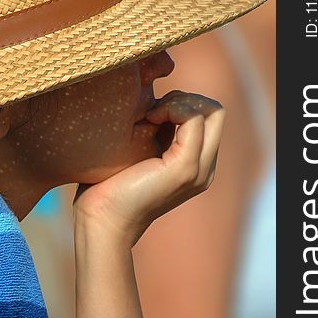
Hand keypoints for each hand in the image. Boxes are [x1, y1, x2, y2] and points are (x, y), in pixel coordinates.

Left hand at [73, 91, 224, 247]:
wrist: (102, 219)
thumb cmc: (109, 185)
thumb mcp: (140, 149)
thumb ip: (156, 130)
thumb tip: (155, 100)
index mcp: (196, 165)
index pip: (208, 117)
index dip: (182, 103)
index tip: (151, 112)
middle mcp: (205, 169)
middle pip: (216, 112)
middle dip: (185, 99)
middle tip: (153, 111)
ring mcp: (200, 170)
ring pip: (212, 111)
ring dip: (179, 102)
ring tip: (150, 116)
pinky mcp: (186, 168)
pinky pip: (194, 119)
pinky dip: (172, 109)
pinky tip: (149, 120)